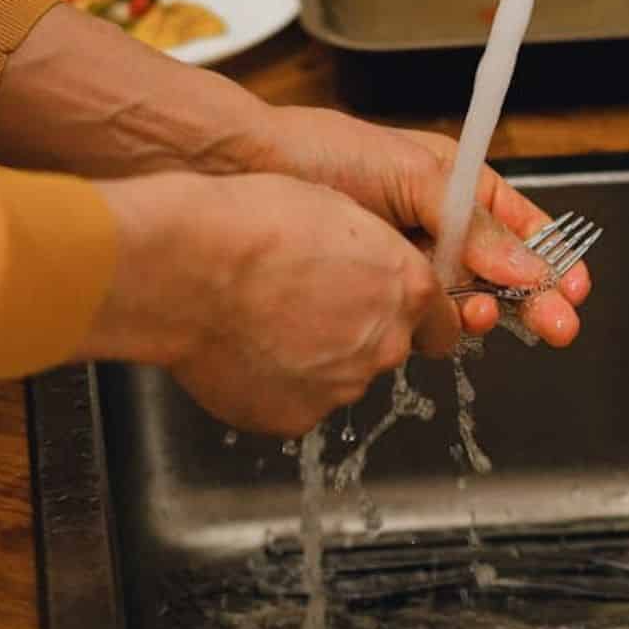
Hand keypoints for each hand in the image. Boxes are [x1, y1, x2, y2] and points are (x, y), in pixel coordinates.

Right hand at [81, 172, 460, 435]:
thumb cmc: (250, 225)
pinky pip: (295, 402)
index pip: (443, 322)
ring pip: (339, 377)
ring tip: (263, 322)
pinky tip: (245, 349)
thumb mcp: (335, 211)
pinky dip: (276, 384)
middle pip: (387, 350)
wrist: (186, 268)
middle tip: (305, 305)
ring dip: (314, 358)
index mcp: (404, 288)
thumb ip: (374, 256)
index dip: (416, 316)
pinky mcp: (295, 417)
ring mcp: (340, 387)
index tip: (394, 312)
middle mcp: (384, 343)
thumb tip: (375, 275)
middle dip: (357, 333)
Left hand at [258, 107, 591, 345]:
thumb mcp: (412, 175)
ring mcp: (404, 262)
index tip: (573, 287)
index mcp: (454, 185)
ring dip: (479, 310)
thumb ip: (472, 224)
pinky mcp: (373, 292)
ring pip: (462, 300)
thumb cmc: (319, 153)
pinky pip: (417, 317)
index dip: (550, 258)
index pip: (520, 227)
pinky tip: (437, 322)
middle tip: (556, 326)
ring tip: (479, 313)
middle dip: (531, 298)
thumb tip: (526, 264)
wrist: (242, 173)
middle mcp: (435, 227)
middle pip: (500, 273)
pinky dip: (432, 322)